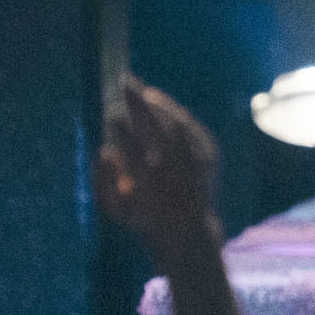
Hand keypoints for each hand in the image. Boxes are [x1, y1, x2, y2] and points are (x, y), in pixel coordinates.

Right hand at [94, 75, 224, 265]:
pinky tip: (157, 99)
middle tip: (124, 84)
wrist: (188, 230)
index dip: (124, 135)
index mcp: (152, 194)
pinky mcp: (210, 156)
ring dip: (158, 106)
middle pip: (159, 135)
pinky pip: (191, 128)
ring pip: (178, 128)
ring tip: (139, 90)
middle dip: (141, 108)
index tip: (112, 115)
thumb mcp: (117, 209)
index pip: (135, 157)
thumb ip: (104, 183)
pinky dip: (174, 112)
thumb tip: (104, 153)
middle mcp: (179, 179)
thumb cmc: (143, 217)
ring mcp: (198, 166)